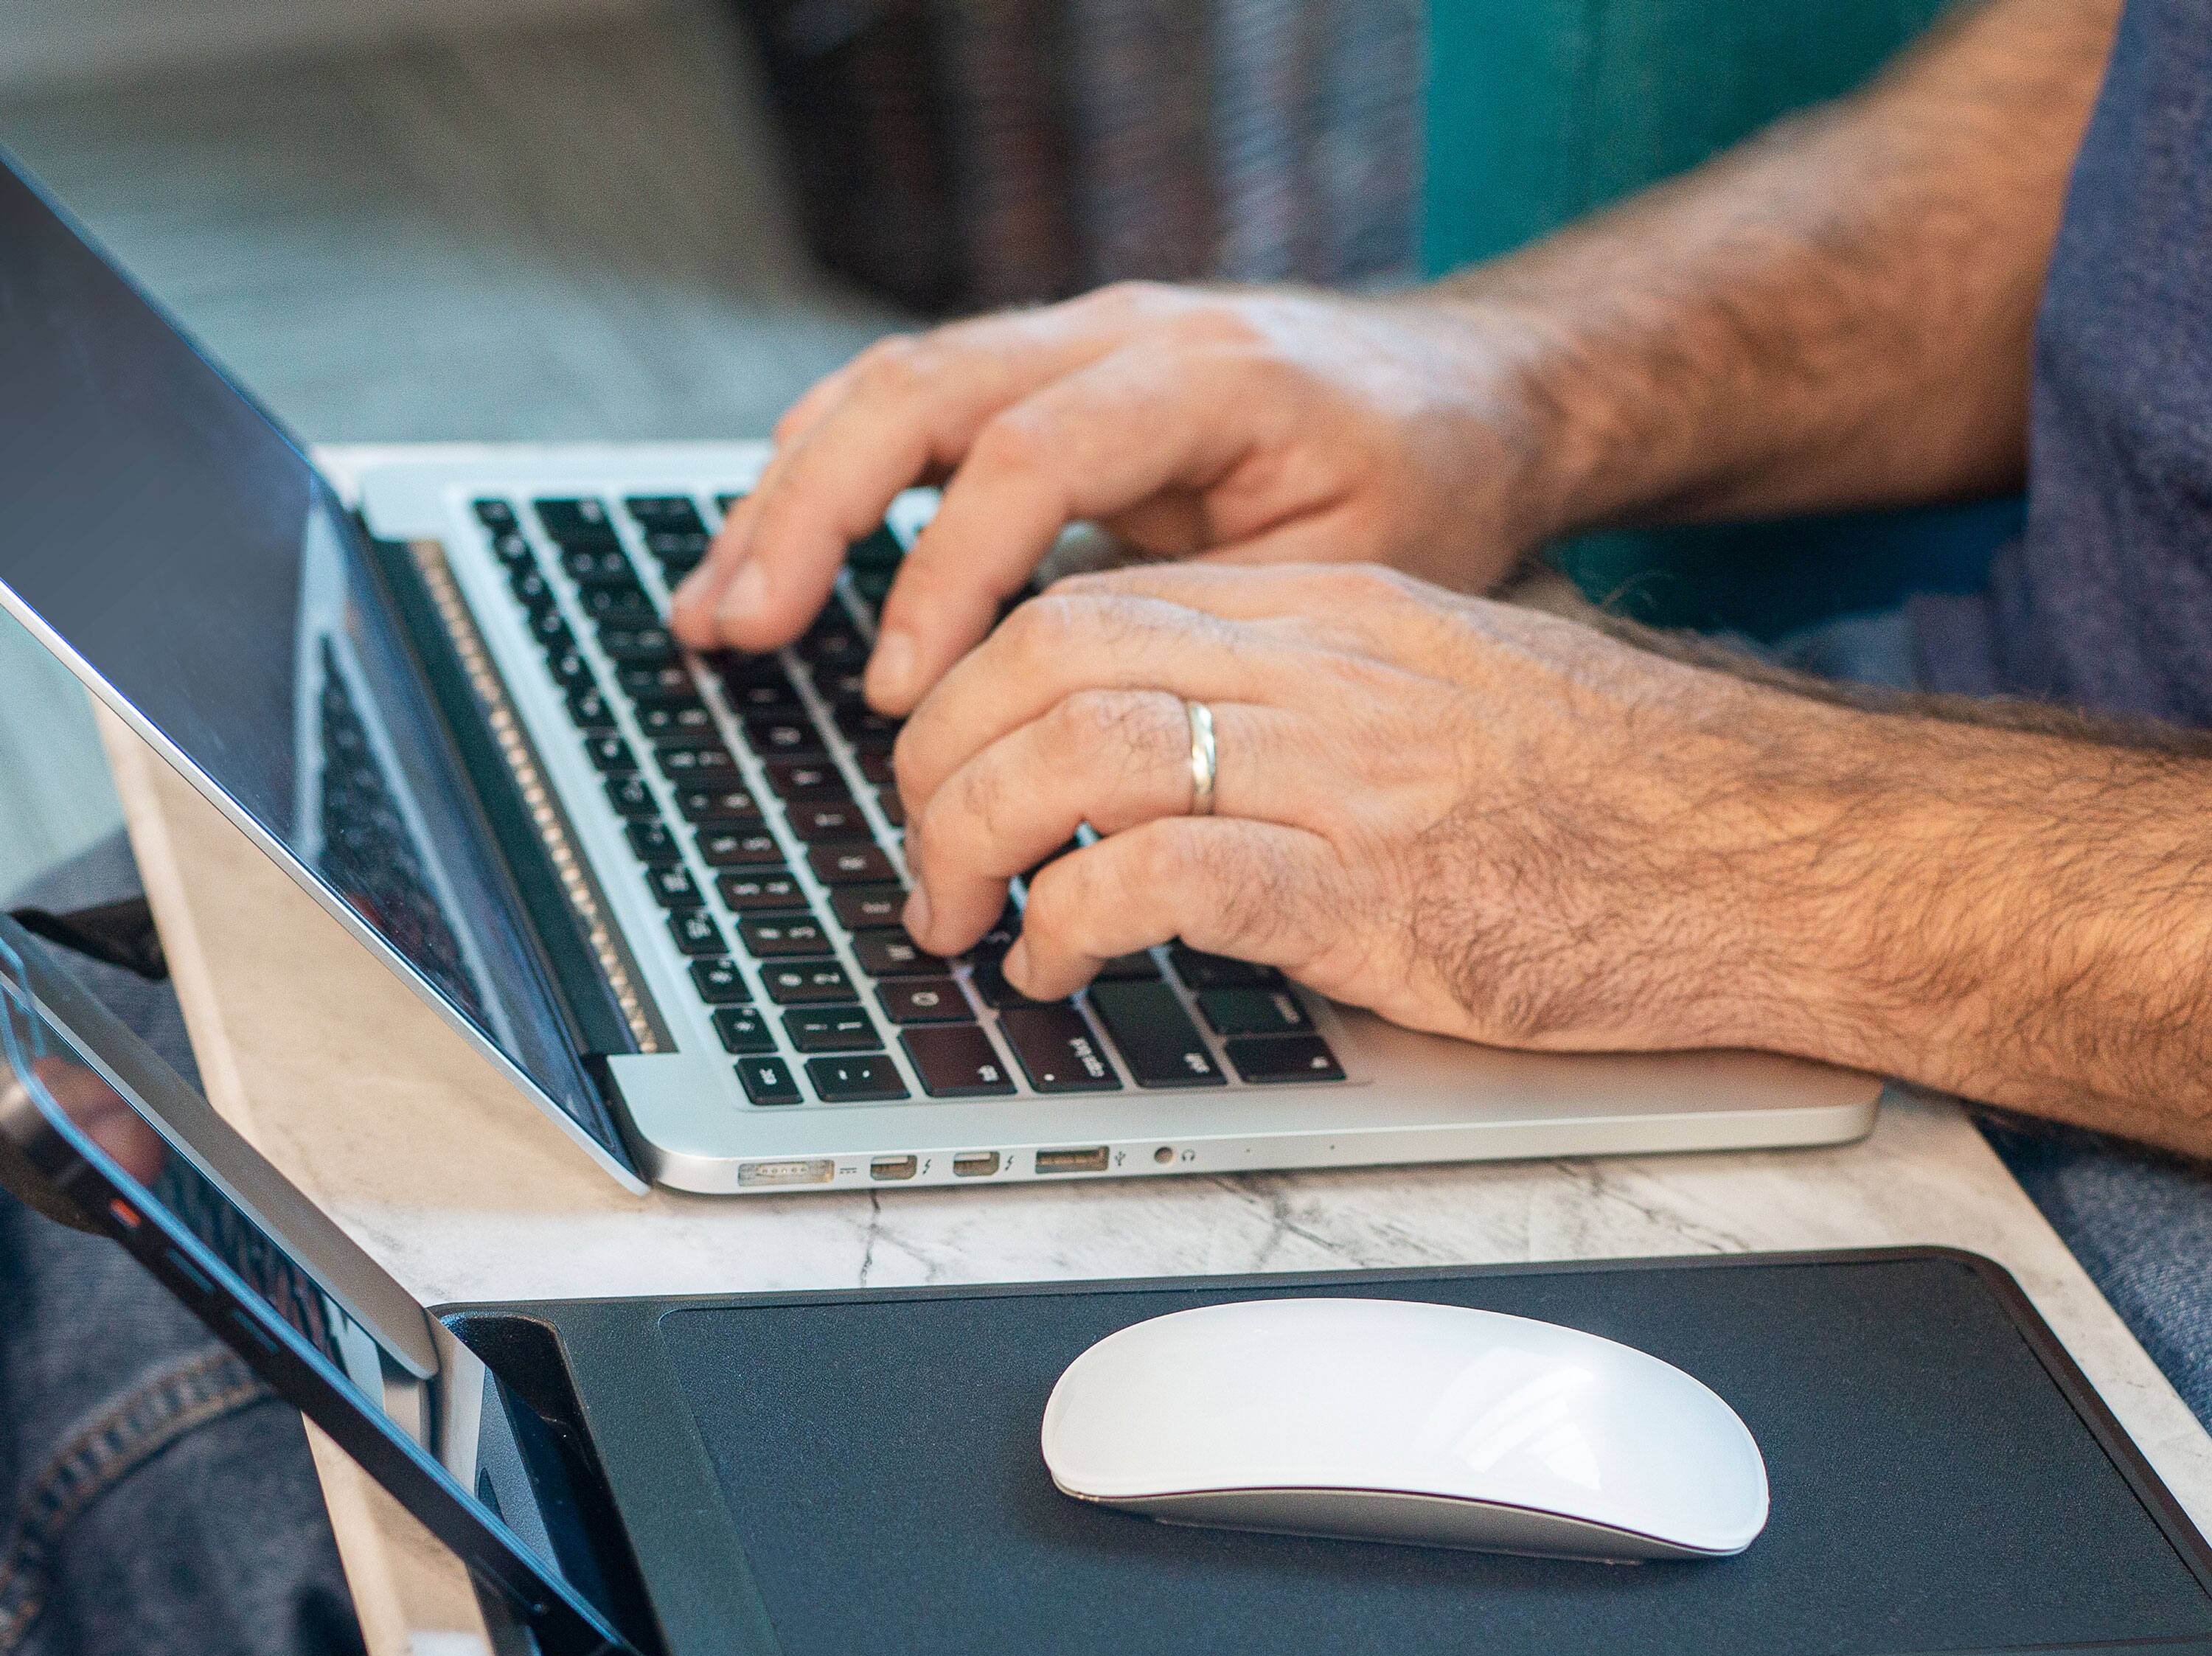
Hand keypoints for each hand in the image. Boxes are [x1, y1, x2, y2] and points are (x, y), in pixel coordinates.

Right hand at [669, 283, 1557, 716]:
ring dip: (788, 498)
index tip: (898, 692)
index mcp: (1203, 376)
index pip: (1029, 456)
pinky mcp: (1050, 376)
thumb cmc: (1425, 493)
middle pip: (919, 391)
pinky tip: (771, 551)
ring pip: (891, 389)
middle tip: (736, 629)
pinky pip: (913, 406)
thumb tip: (1071, 717)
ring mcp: (1075, 342)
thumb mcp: (1354, 570)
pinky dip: (829, 479)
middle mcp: (1120, 333)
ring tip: (715, 610)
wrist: (1467, 394)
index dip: (945, 573)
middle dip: (810, 515)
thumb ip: (1209, 619)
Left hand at [894, 563, 1866, 1059]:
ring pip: (1075, 751)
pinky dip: (1065, 924)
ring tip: (961, 923)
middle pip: (1047, 657)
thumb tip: (1174, 758)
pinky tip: (1052, 969)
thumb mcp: (1445, 696)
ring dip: (972, 842)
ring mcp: (1344, 777)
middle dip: (937, 761)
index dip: (972, 690)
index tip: (944, 772)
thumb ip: (1308, 699)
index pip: (1087, 604)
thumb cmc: (1619, 796)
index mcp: (1332, 610)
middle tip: (924, 861)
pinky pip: (1157, 879)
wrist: (1777, 851)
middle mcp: (1322, 668)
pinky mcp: (1371, 897)